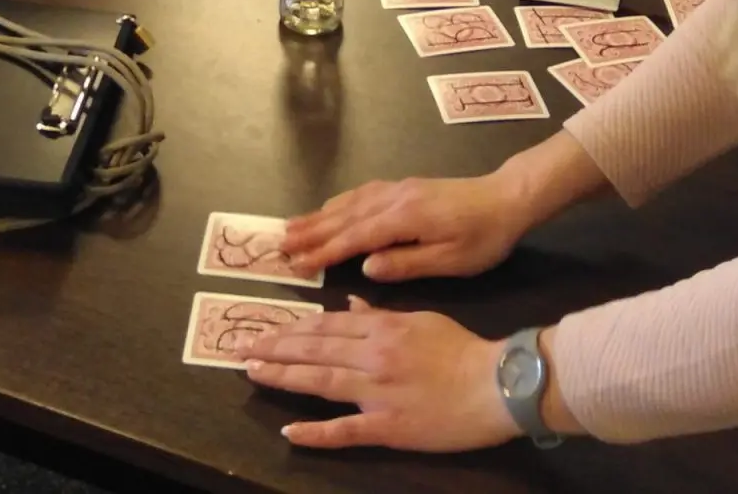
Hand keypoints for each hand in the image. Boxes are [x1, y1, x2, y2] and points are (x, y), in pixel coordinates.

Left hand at [242, 297, 516, 452]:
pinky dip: (316, 432)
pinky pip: (345, 431)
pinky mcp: (387, 426)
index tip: (265, 329)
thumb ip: (382, 314)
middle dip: (275, 349)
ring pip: (320, 382)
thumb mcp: (421, 320)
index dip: (291, 328)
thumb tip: (351, 305)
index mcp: (380, 329)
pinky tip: (290, 432)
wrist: (496, 384)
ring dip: (283, 378)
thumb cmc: (462, 349)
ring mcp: (377, 393)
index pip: (325, 326)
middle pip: (314, 350)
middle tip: (242, 349)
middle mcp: (371, 356)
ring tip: (253, 373)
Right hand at [282, 170, 531, 281]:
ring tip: (292, 228)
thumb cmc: (483, 238)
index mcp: (403, 218)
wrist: (508, 199)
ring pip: (349, 203)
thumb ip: (406, 264)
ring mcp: (398, 189)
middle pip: (344, 217)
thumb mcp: (450, 261)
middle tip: (279, 245)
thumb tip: (364, 269)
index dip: (323, 252)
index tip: (297, 264)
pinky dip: (339, 203)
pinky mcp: (404, 187)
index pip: (354, 238)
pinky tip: (329, 209)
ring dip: (319, 216)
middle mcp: (393, 198)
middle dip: (310, 232)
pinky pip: (362, 194)